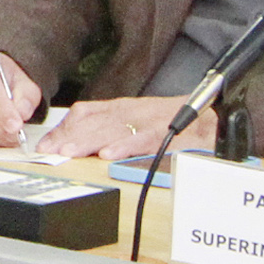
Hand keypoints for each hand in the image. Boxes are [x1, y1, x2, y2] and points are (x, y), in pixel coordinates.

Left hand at [32, 94, 200, 162]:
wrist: (217, 119)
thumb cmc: (176, 123)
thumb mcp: (138, 123)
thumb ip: (111, 130)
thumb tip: (81, 146)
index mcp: (125, 108)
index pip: (87, 113)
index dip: (64, 128)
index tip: (46, 145)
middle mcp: (135, 111)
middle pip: (96, 121)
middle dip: (70, 136)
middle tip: (50, 152)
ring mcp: (152, 121)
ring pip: (114, 129)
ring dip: (88, 141)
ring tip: (69, 152)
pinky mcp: (171, 133)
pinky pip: (145, 139)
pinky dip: (125, 146)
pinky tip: (108, 154)